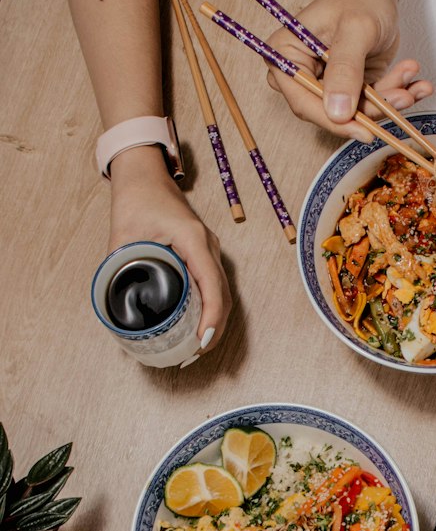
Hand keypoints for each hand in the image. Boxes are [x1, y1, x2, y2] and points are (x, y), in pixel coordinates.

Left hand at [108, 148, 231, 353]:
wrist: (147, 177)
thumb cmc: (137, 200)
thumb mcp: (123, 235)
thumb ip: (121, 268)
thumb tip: (117, 306)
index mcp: (193, 240)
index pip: (212, 284)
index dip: (212, 316)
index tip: (203, 339)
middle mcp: (209, 247)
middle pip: (224, 295)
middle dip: (215, 327)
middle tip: (196, 353)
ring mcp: (211, 251)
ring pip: (223, 293)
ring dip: (216, 321)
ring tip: (198, 346)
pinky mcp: (206, 255)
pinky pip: (216, 286)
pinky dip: (212, 309)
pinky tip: (200, 325)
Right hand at [265, 0, 431, 139]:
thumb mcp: (355, 29)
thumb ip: (345, 70)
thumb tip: (337, 112)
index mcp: (286, 56)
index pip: (304, 103)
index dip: (334, 122)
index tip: (364, 131)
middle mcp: (303, 74)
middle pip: (334, 112)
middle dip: (372, 108)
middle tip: (403, 96)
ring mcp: (328, 83)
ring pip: (359, 111)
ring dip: (391, 99)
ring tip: (412, 80)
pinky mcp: (352, 88)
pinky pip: (374, 103)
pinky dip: (398, 94)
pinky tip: (417, 84)